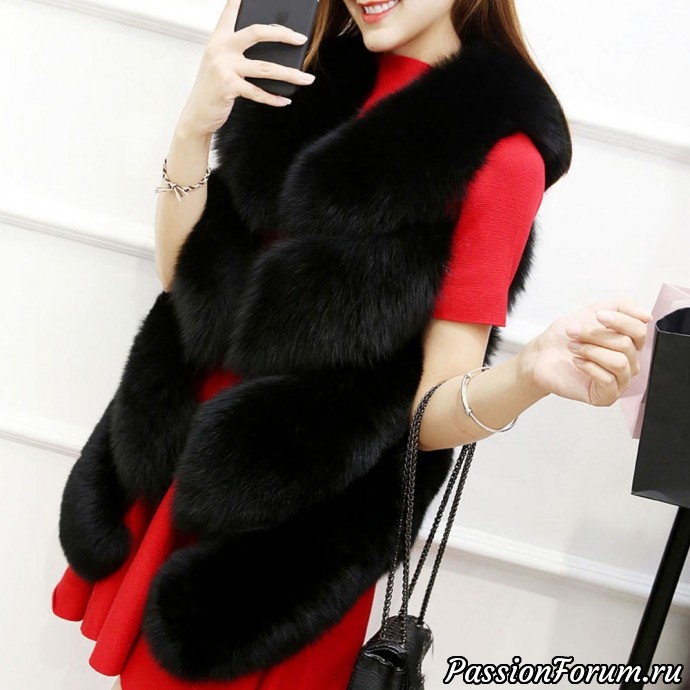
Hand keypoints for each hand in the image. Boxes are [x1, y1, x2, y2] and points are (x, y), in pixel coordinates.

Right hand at [177, 0, 316, 136]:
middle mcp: (221, 47)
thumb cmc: (214, 87)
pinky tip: (285, 100)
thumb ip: (239, 52)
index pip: (231, 10)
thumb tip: (274, 52)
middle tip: (301, 38)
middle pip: (257, 32)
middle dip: (283, 34)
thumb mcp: (221, 63)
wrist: (197, 112)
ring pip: (266, 67)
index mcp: (219, 37)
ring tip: (307, 78)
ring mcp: (224, 66)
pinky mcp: (228, 86)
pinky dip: (274, 98)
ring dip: (290, 74)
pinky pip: (258, 92)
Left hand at [524, 299, 652, 406]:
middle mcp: (629, 362)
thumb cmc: (566, 337)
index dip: (620, 321)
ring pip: (619, 362)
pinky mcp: (606, 396)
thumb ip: (621, 307)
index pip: (639, 330)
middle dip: (596, 335)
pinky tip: (576, 361)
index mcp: (629, 343)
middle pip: (627, 345)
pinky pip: (608, 380)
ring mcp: (619, 381)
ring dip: (591, 350)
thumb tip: (646, 316)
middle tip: (573, 331)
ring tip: (572, 346)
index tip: (598, 316)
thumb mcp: (593, 312)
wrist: (541, 355)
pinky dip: (589, 367)